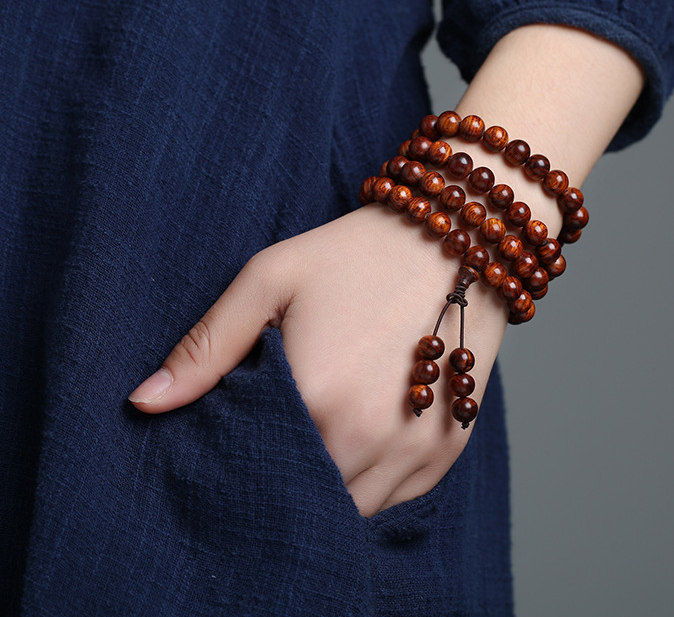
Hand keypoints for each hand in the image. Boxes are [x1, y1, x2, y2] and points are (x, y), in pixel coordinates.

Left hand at [128, 205, 508, 516]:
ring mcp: (415, 448)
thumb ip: (207, 347)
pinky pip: (396, 498)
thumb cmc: (355, 254)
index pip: (254, 474)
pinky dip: (372, 482)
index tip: (242, 437)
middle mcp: (368, 437)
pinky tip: (362, 435)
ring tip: (323, 435)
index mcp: (316, 398)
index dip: (241, 464)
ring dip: (329, 487)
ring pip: (352, 511)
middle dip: (285, 481)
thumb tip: (144, 403)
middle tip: (282, 435)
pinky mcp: (448, 447)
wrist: (454, 238)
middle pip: (306, 500)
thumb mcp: (270, 279)